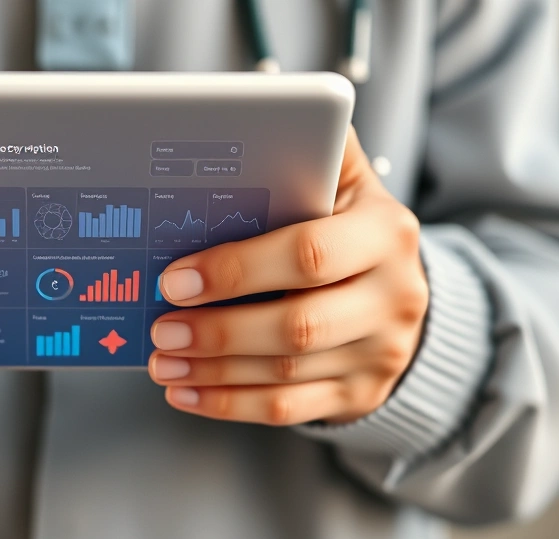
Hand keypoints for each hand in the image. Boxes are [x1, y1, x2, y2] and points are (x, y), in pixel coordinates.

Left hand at [149, 128, 427, 424]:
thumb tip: (248, 108)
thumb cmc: (344, 225)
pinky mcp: (362, 394)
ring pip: (286, 373)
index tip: (174, 278)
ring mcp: (382, 352)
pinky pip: (289, 410)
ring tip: (161, 361)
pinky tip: (186, 392)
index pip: (307, 253)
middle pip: (297, 325)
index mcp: (384, 231)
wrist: (399, 289)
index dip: (235, 270)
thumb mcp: (341, 181)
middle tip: (158, 327)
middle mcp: (395, 294)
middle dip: (217, 331)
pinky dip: (229, 404)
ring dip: (212, 372)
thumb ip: (306, 151)